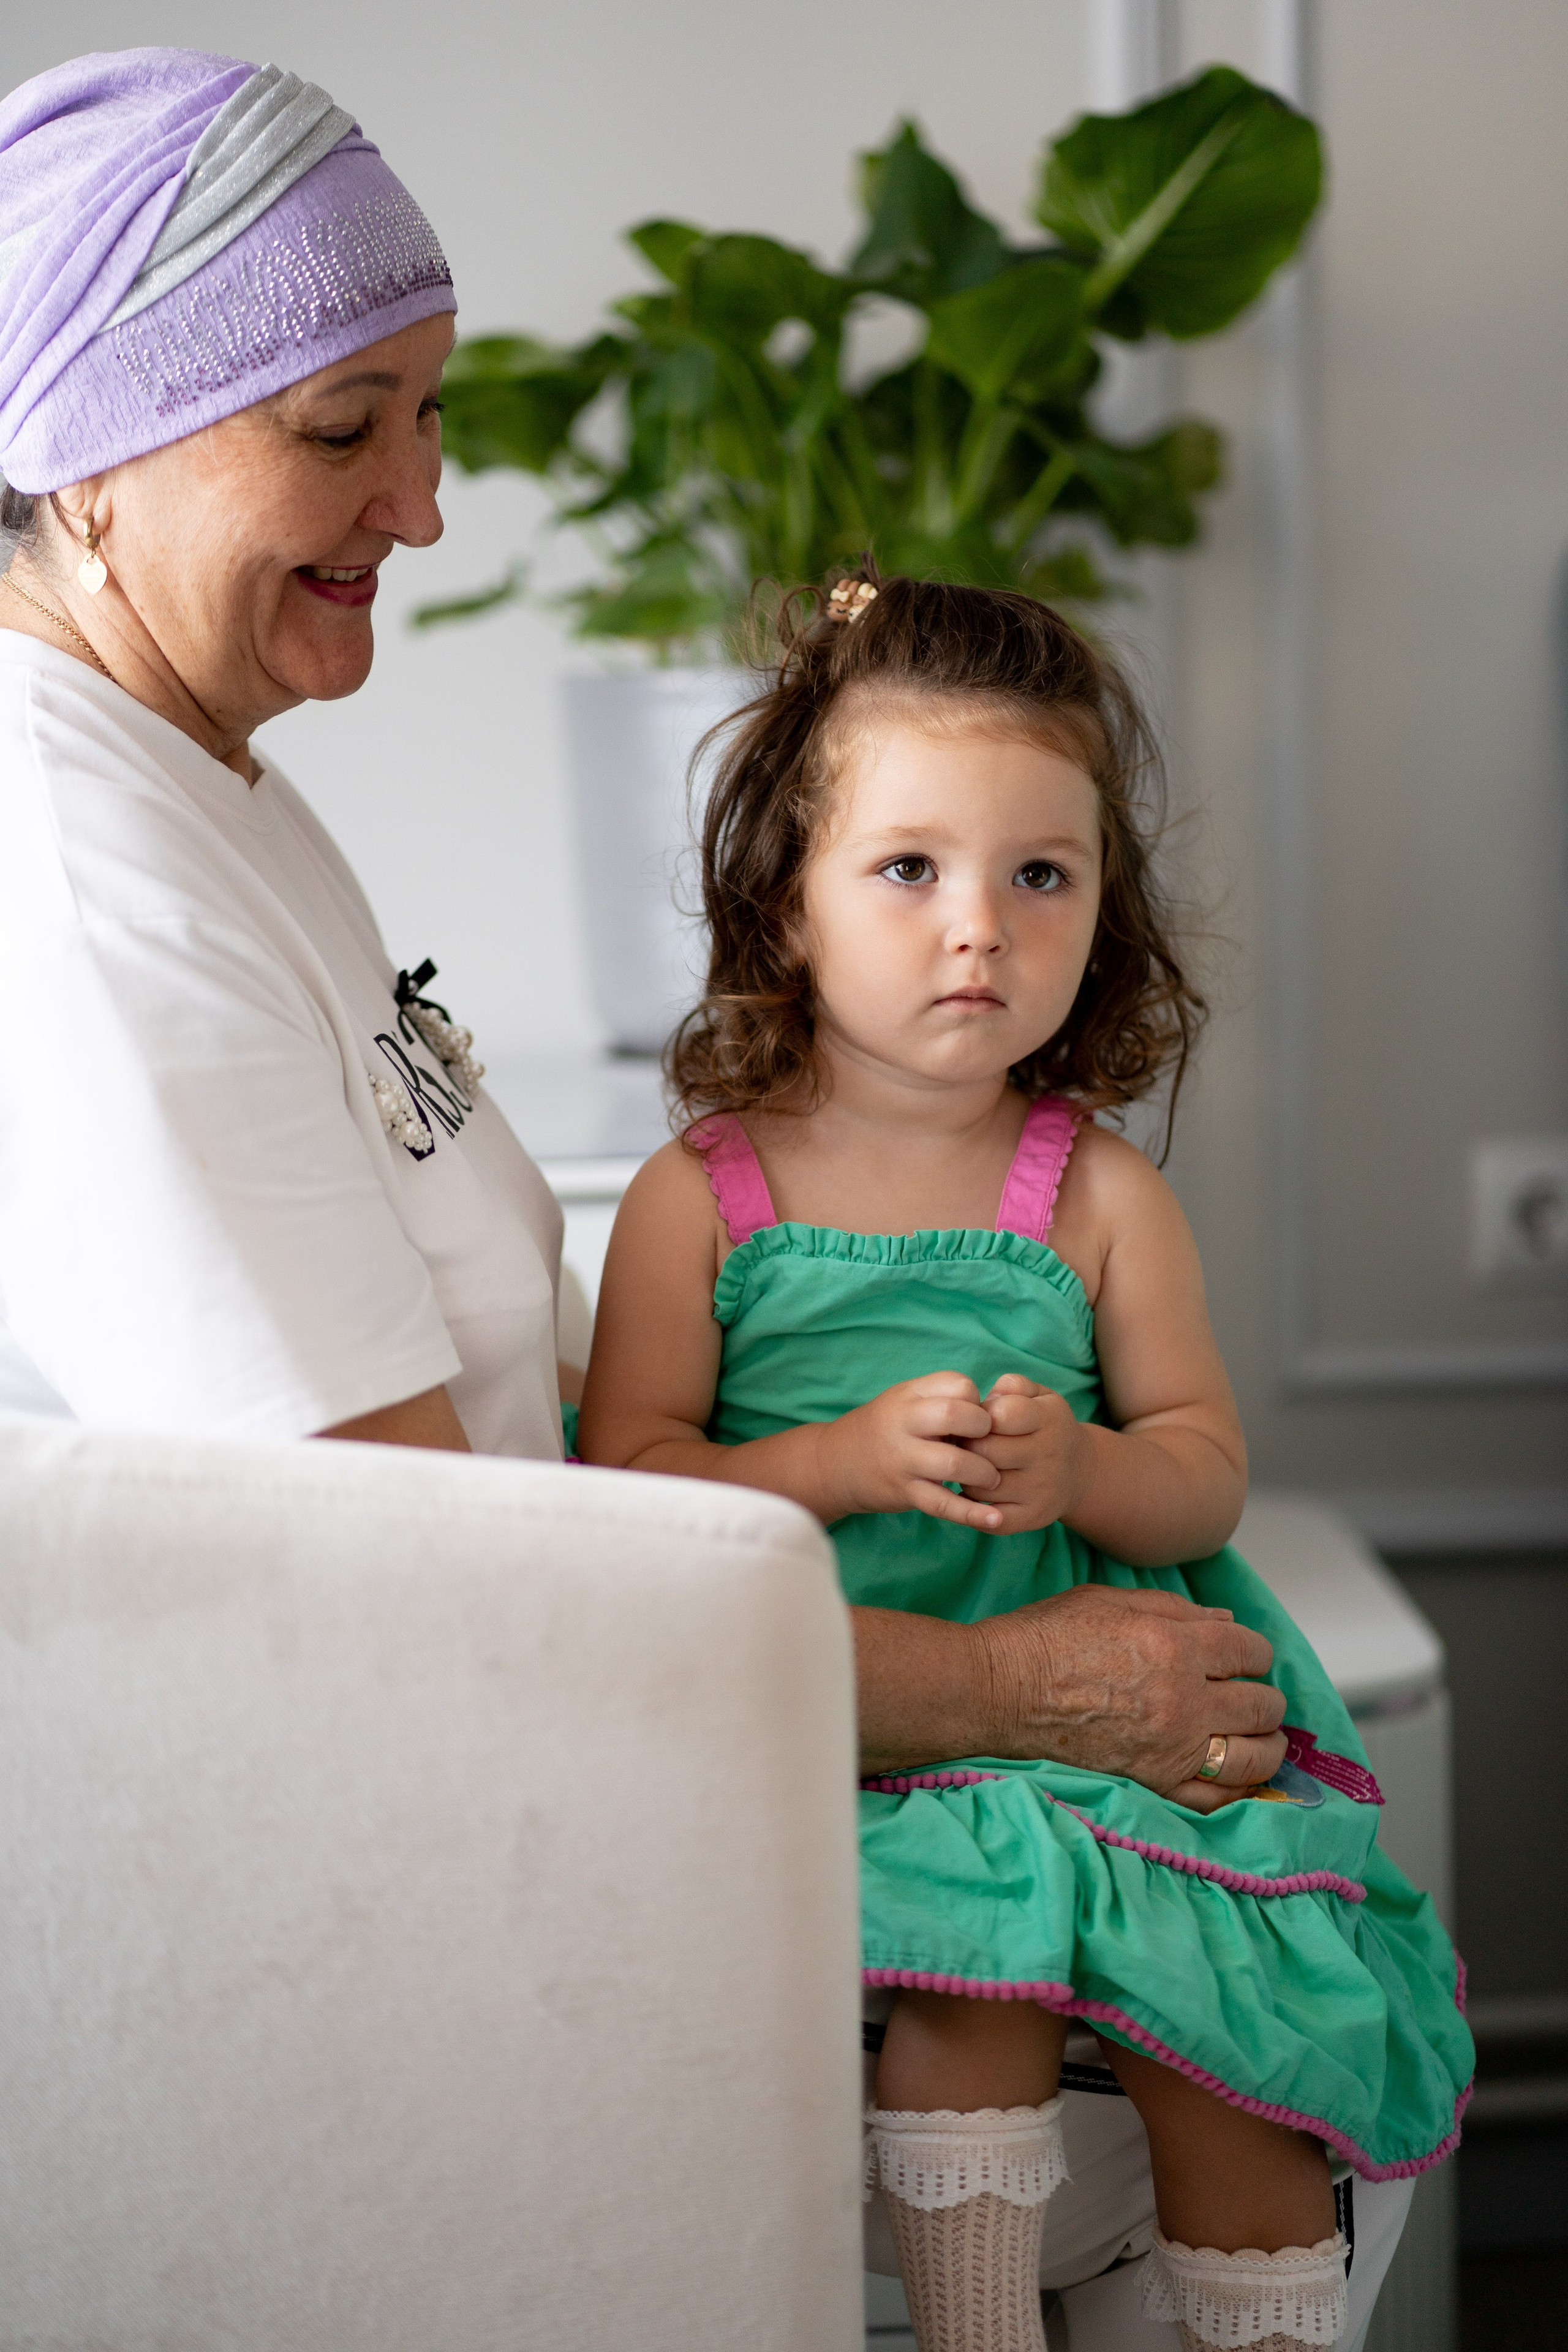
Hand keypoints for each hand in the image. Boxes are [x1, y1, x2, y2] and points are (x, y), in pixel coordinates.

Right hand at [824, 1372, 1002, 1529]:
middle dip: (983, 1429)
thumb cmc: (886, 1428)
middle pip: (955, 1414)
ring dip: (983, 1472)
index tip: (976, 1419)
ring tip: (991, 1479)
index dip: (978, 1401)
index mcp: (909, 1394)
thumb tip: (995, 1411)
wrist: (836, 1463)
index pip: (958, 1384)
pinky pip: (942, 1504)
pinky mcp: (904, 1492)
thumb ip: (943, 1399)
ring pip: (953, 1462)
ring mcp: (903, 1459)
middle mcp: (903, 1422)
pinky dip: (972, 1514)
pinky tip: (994, 1519)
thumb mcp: (906, 1400)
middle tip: (989, 1444)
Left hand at [958, 1374, 1083, 1532]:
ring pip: (980, 1485)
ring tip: (973, 1467)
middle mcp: (1049, 1455)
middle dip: (967, 1445)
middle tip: (966, 1444)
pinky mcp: (1033, 1517)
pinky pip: (988, 1518)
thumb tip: (987, 1401)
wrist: (1079, 1471)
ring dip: (967, 1476)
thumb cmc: (1046, 1426)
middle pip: (986, 1451)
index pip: (1002, 1414)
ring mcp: (1041, 1489)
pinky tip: (977, 1491)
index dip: (980, 1416)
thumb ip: (1012, 1386)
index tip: (978, 1420)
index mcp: (1049, 1418)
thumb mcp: (1039, 1396)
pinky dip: (973, 1507)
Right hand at [974, 1581, 1286, 1800]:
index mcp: (1173, 1643)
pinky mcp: (1153, 1782)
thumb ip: (1176, 1609)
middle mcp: (1181, 1697)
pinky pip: (1217, 1798)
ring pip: (1252, 1755)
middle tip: (1258, 1698)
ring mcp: (1170, 1746)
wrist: (1000, 1691)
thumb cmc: (1047, 1639)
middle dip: (1266, 1698)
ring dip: (1269, 1745)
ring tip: (1267, 1739)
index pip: (1247, 1649)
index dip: (1255, 1651)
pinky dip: (1241, 1791)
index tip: (1248, 1656)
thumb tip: (1227, 1622)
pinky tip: (1245, 1779)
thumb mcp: (1110, 1600)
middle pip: (1259, 1703)